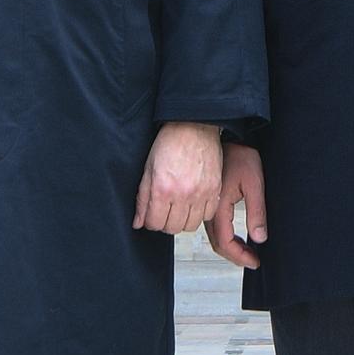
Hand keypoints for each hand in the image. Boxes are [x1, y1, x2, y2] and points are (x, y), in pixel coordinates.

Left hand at [136, 121, 225, 236]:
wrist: (193, 126)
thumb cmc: (170, 142)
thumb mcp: (148, 169)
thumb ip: (142, 199)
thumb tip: (138, 222)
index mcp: (162, 189)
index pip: (154, 223)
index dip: (150, 221)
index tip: (152, 215)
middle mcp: (183, 194)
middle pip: (172, 228)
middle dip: (165, 222)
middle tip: (165, 211)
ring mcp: (201, 193)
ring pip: (190, 226)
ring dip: (183, 220)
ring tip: (179, 208)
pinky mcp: (214, 189)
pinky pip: (208, 215)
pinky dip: (200, 214)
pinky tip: (194, 203)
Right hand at [206, 144, 270, 268]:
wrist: (222, 139)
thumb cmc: (240, 156)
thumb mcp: (254, 183)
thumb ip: (256, 212)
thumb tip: (259, 238)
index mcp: (218, 207)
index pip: (226, 242)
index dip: (240, 256)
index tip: (255, 262)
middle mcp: (208, 210)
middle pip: (217, 244)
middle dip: (235, 256)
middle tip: (253, 260)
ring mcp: (205, 207)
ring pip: (214, 237)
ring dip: (230, 248)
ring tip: (248, 252)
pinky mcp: (207, 202)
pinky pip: (212, 227)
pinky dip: (224, 237)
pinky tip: (237, 238)